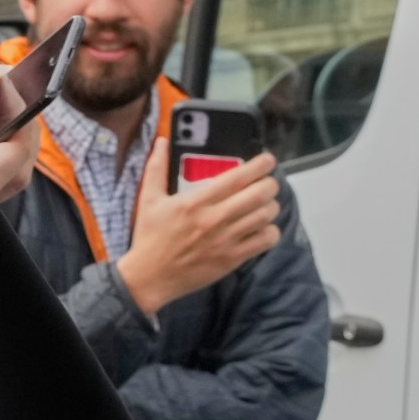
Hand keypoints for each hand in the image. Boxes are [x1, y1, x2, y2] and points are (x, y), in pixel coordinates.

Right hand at [112, 138, 280, 316]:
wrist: (149, 277)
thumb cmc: (149, 237)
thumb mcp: (148, 199)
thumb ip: (156, 168)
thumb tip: (162, 142)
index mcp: (195, 202)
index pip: (237, 177)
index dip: (259, 165)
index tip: (267, 160)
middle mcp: (214, 219)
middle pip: (259, 195)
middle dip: (270, 184)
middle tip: (267, 183)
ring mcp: (226, 240)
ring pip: (266, 216)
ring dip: (270, 206)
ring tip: (264, 203)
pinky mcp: (232, 259)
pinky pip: (266, 240)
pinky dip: (270, 231)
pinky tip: (262, 227)